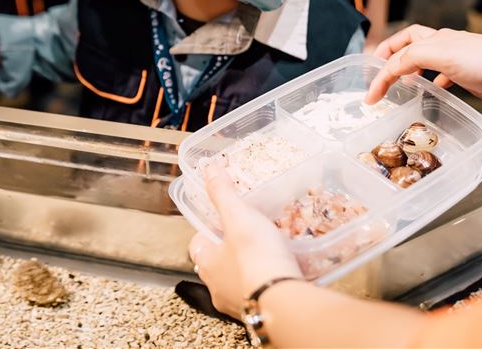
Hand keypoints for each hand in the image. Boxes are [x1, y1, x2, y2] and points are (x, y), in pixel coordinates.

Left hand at [188, 164, 301, 317]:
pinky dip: (268, 282)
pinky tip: (283, 272)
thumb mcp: (239, 217)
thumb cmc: (257, 257)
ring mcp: (238, 304)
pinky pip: (261, 293)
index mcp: (207, 263)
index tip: (223, 219)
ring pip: (239, 281)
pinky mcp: (261, 313)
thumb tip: (208, 167)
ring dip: (250, 268)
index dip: (208, 229)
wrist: (284, 302)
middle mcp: (217, 287)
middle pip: (218, 263)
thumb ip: (223, 192)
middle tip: (249, 234)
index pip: (197, 243)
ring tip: (270, 251)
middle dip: (231, 250)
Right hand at [364, 25, 481, 107]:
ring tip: (397, 85)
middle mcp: (443, 46)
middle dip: (390, 58)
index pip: (398, 46)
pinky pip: (441, 77)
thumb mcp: (442, 55)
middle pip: (409, 47)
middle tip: (376, 75)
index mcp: (434, 38)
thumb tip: (390, 69)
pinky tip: (429, 93)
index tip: (370, 89)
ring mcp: (456, 61)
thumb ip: (411, 59)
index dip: (380, 63)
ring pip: (423, 62)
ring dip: (408, 71)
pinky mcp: (467, 77)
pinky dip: (430, 84)